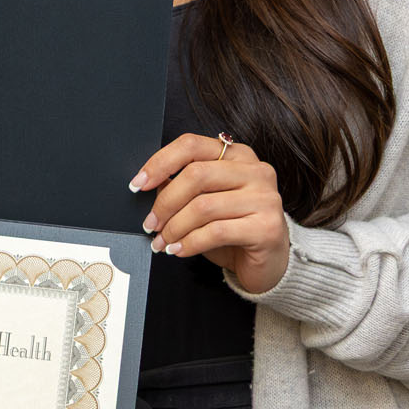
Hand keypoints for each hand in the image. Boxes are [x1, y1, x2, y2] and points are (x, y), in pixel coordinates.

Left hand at [129, 131, 288, 294]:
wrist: (270, 263)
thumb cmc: (234, 230)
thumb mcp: (205, 203)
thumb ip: (183, 188)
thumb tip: (151, 185)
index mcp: (237, 155)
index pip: (191, 145)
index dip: (160, 162)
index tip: (139, 184)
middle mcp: (255, 170)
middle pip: (196, 174)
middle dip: (165, 202)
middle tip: (150, 224)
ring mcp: (265, 197)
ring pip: (203, 206)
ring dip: (175, 227)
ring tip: (163, 242)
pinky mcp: (267, 227)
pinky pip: (216, 232)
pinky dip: (190, 243)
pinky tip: (180, 250)